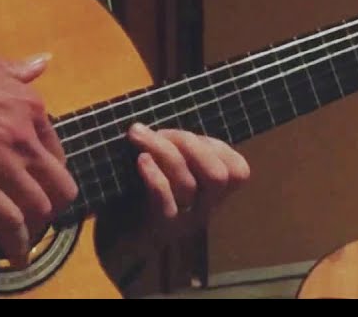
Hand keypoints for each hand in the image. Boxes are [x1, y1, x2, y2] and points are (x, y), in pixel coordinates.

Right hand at [0, 18, 77, 262]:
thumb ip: (18, 71)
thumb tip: (42, 63)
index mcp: (28, 106)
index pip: (56, 150)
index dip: (49, 171)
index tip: (39, 181)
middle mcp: (24, 137)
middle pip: (59, 185)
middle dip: (52, 203)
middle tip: (37, 212)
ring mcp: (1, 163)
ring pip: (39, 207)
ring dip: (35, 224)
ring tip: (23, 235)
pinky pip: (9, 224)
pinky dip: (16, 244)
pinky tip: (14, 255)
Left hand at [126, 122, 249, 242]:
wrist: (119, 234)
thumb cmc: (146, 190)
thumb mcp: (173, 166)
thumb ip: (180, 149)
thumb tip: (154, 123)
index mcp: (215, 192)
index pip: (238, 172)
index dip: (214, 146)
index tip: (183, 136)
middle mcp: (206, 209)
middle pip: (217, 177)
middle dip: (189, 145)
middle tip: (160, 132)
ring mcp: (184, 221)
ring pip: (187, 184)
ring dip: (163, 151)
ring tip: (137, 135)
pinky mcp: (158, 228)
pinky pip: (164, 202)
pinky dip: (154, 176)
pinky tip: (141, 160)